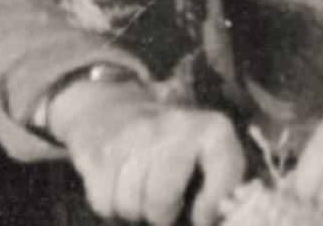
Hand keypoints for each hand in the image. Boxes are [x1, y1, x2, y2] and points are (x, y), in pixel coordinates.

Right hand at [50, 80, 244, 225]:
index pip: (222, 171)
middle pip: (161, 199)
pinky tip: (118, 187)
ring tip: (140, 195)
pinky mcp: (100, 148)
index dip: (211, 204)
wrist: (115, 107)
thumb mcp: (206, 155)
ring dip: (133, 210)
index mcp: (212, 129)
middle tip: (162, 210)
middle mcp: (175, 126)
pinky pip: (104, 202)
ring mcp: (134, 135)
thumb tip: (209, 219)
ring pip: (130, 204)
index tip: (201, 219)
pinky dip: (109, 205)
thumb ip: (219, 187)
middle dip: (161, 215)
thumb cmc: (172, 146)